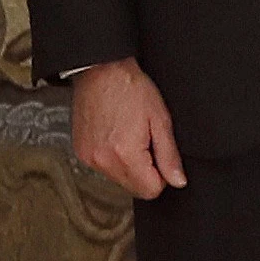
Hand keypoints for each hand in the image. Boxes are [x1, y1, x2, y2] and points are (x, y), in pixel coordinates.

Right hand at [72, 57, 184, 200]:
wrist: (100, 70)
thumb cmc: (129, 87)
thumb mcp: (160, 119)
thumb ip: (169, 155)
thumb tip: (178, 181)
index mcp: (125, 155)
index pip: (150, 191)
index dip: (161, 175)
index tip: (159, 154)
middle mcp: (103, 161)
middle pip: (133, 188)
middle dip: (144, 171)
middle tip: (144, 140)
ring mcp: (89, 158)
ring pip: (118, 179)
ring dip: (128, 164)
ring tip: (128, 134)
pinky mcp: (81, 152)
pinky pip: (103, 168)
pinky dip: (112, 157)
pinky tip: (115, 135)